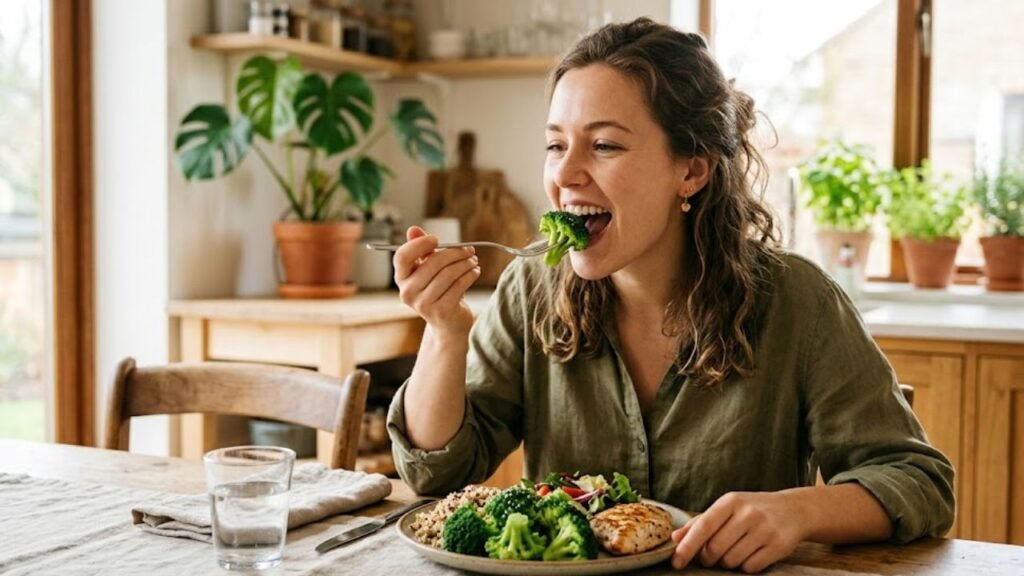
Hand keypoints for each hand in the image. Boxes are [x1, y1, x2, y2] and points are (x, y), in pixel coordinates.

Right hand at [394, 226, 479, 338]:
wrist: (448, 323)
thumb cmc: (439, 290)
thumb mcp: (428, 269)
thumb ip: (421, 249)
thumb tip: (413, 229)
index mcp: (401, 278)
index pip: (402, 257)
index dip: (419, 244)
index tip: (437, 239)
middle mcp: (407, 292)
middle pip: (432, 263)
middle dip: (454, 252)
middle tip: (468, 250)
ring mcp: (423, 304)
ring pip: (448, 273)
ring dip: (465, 263)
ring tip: (473, 261)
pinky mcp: (441, 311)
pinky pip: (459, 285)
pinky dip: (470, 275)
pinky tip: (475, 272)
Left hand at [670, 491, 805, 572]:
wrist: (794, 510)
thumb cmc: (752, 509)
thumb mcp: (727, 508)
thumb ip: (700, 522)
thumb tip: (675, 538)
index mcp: (731, 501)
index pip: (703, 526)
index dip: (687, 546)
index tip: (676, 561)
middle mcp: (748, 513)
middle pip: (715, 548)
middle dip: (707, 558)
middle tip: (709, 557)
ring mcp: (765, 529)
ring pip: (731, 560)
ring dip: (726, 563)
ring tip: (733, 552)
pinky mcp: (778, 545)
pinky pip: (750, 567)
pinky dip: (744, 566)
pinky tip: (749, 555)